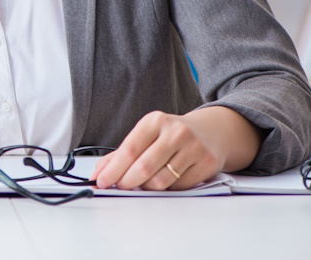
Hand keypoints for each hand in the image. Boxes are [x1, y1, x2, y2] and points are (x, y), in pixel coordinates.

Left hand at [89, 107, 261, 190]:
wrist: (210, 132)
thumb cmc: (171, 135)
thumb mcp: (146, 134)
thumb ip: (121, 153)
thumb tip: (99, 173)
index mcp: (155, 121)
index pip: (129, 149)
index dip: (113, 169)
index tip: (101, 181)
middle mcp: (176, 132)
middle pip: (144, 167)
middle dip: (126, 181)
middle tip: (118, 187)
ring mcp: (194, 148)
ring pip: (161, 181)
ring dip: (146, 187)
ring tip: (142, 183)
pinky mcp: (207, 164)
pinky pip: (178, 187)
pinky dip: (166, 189)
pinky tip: (164, 180)